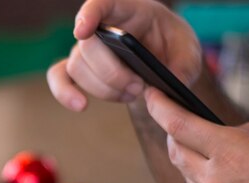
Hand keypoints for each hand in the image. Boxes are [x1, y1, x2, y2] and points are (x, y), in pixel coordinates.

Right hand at [47, 0, 201, 110]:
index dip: (89, 15)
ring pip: (78, 68)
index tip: (82, 31)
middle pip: (88, 47)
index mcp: (129, 10)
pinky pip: (59, 78)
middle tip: (138, 87)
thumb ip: (184, 66)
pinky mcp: (80, 70)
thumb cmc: (173, 46)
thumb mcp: (189, 51)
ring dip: (104, 89)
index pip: (102, 4)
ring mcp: (87, 49)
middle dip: (111, 73)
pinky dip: (65, 93)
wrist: (163, 58)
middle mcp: (102, 27)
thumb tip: (167, 85)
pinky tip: (81, 105)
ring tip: (132, 94)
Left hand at [145, 87, 248, 182]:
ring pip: (185, 172)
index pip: (179, 125)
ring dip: (185, 154)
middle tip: (174, 115)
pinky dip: (199, 176)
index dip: (160, 107)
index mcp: (230, 155)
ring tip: (197, 142)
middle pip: (175, 149)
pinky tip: (214, 172)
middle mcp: (214, 180)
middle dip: (171, 130)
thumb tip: (229, 133)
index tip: (152, 94)